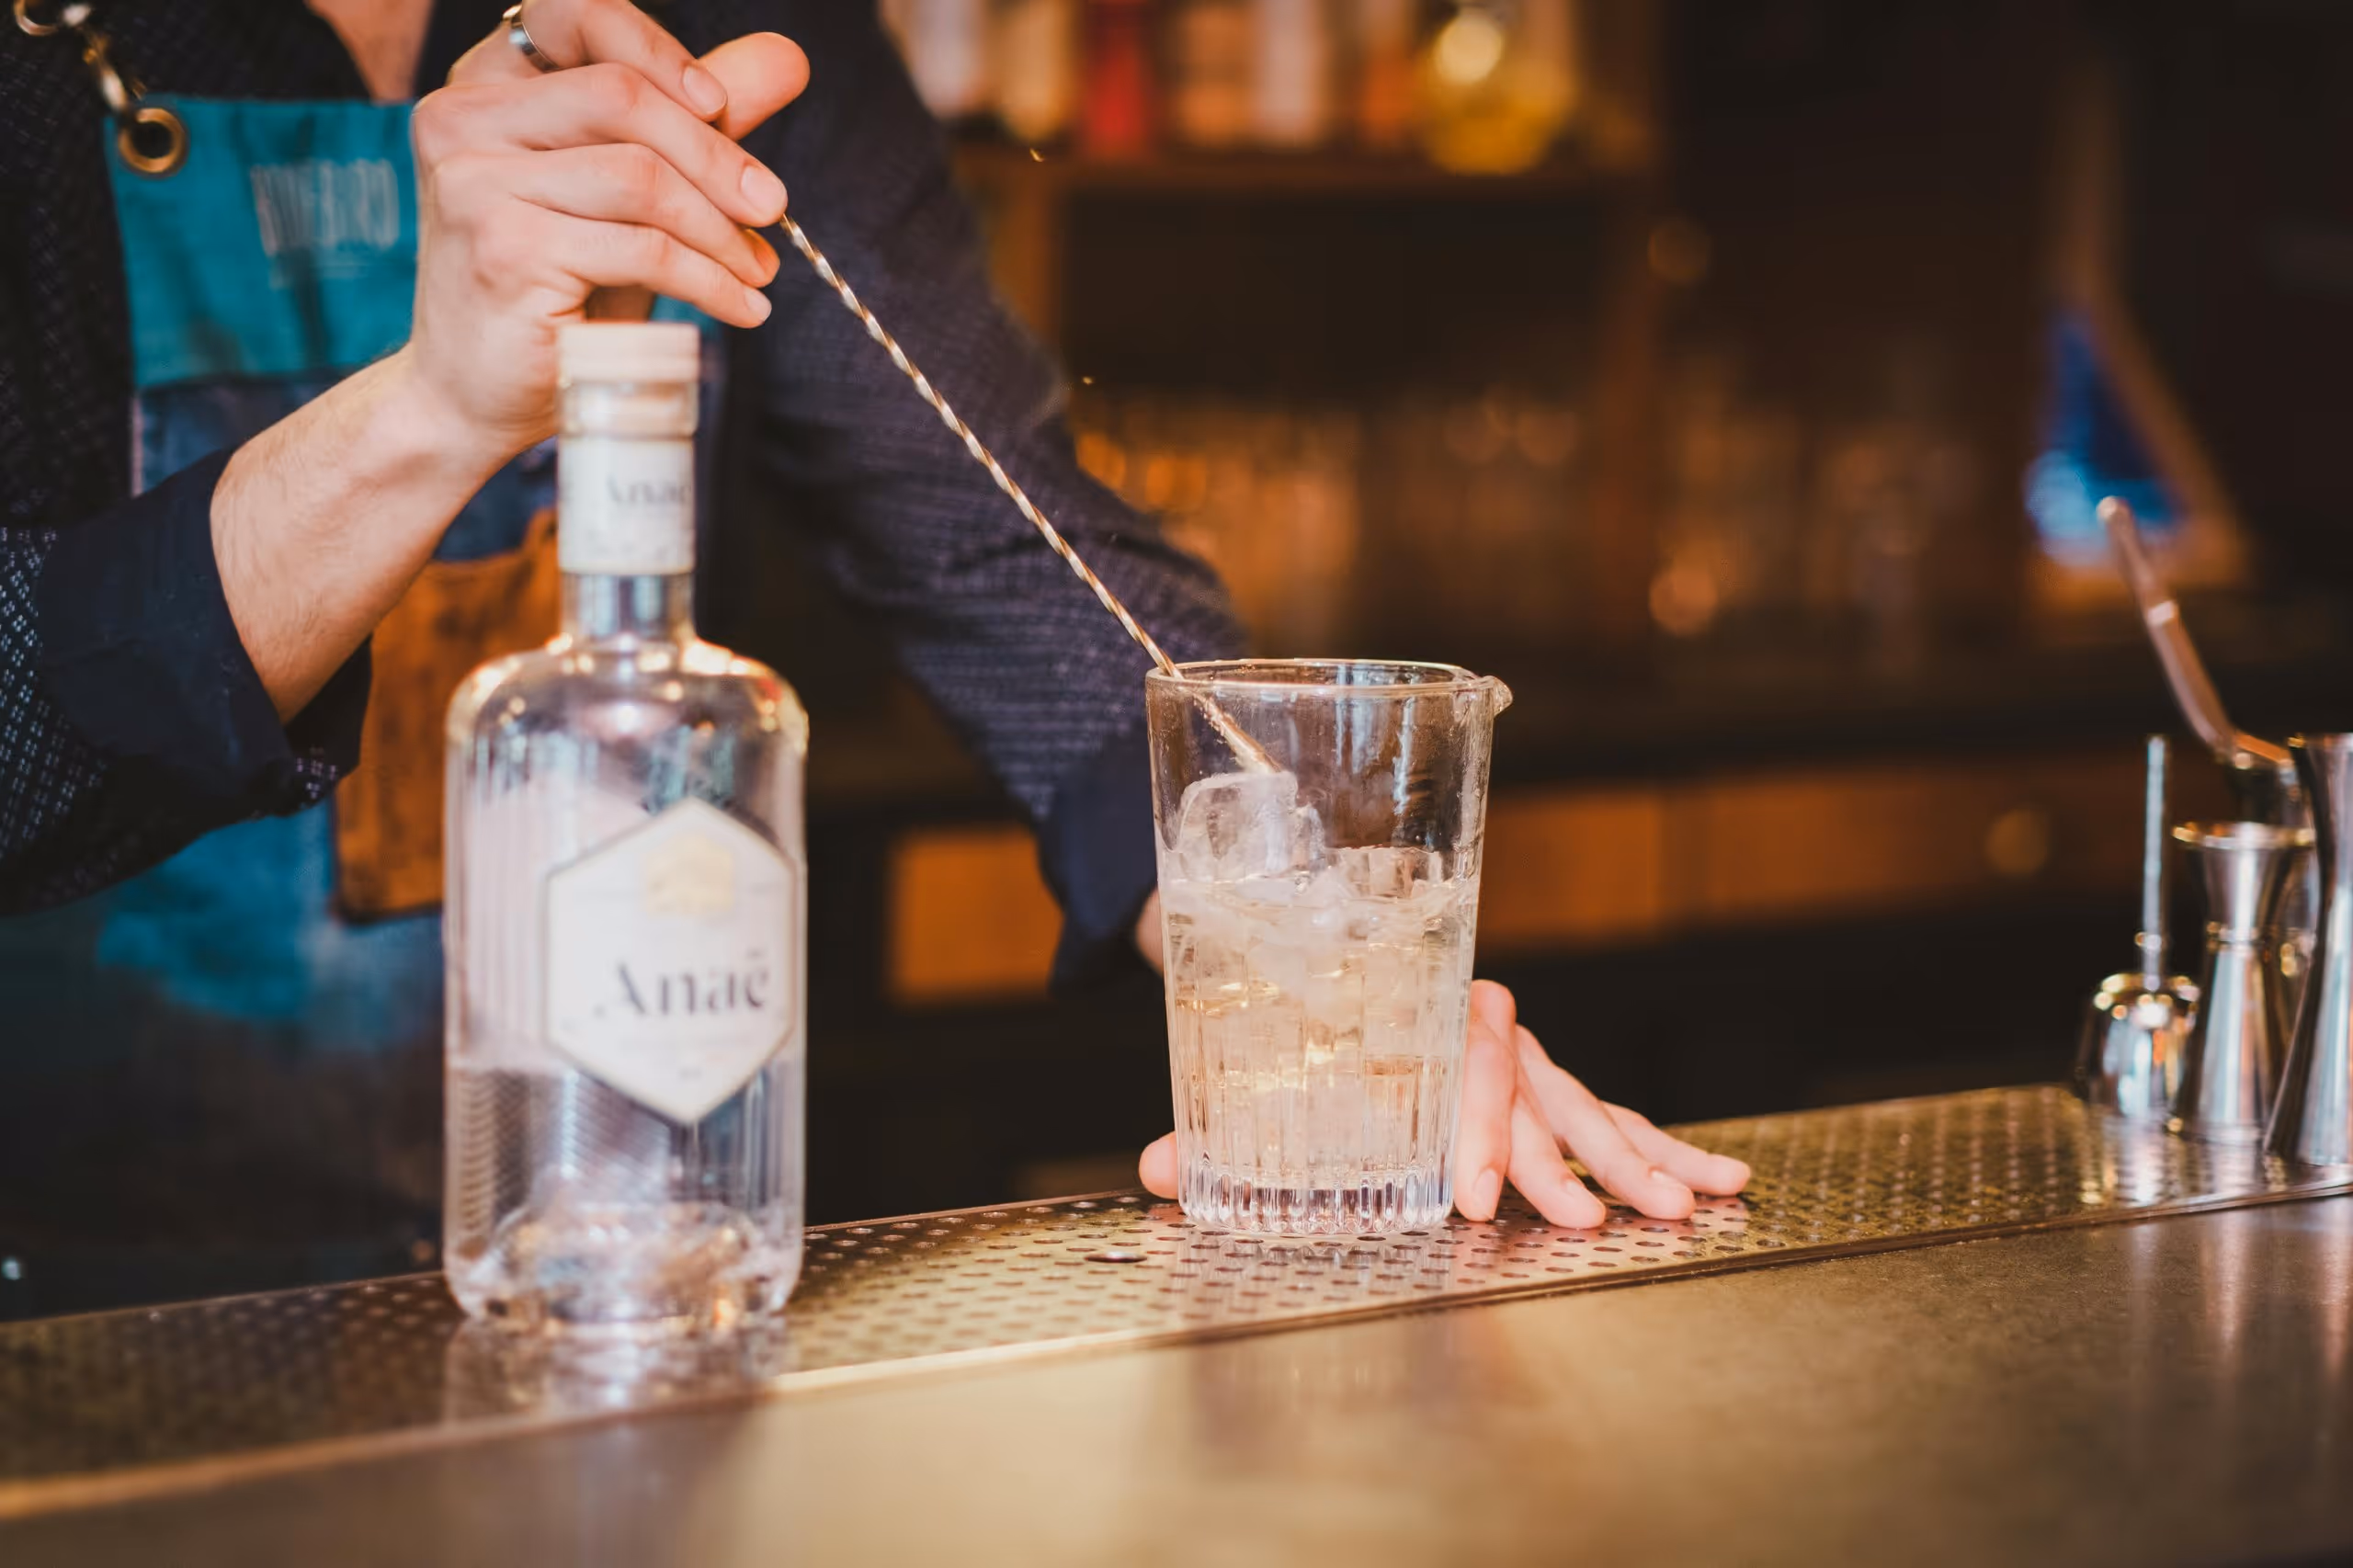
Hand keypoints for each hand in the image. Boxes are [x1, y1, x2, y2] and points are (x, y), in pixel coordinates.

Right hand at [403, 0, 810, 458]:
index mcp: (484, 87)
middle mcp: (463, 120)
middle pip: (622, 96)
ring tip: (757, 271)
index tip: (719, 107)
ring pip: (639, 176)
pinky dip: (710, 279)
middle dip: (715, 156)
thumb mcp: (629, 193)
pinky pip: (642, 247)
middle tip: (771, 209)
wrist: (477, 395)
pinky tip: (742, 307)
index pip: (573, 14)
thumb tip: (787, 57)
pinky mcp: (505, 248)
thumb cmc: (558, 289)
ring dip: (720, 231)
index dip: (657, 49)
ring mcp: (474, 182)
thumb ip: (692, 121)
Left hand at [1136, 978, 1750, 1226]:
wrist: (1321, 958)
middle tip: (1589, 1219)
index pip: (1451, 1067)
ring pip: (1585, 1102)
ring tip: (1690, 1203)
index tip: (1465, 1199)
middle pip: (1529, 1089)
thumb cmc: (1297, 1035)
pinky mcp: (1547, 1085)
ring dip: (1636, 1157)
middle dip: (1561, 1159)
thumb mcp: (1254, 1078)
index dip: (1464, 1133)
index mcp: (1411, 1015)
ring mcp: (1520, 1056)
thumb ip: (1213, 1132)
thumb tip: (1156, 1173)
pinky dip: (1664, 1149)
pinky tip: (1724, 1181)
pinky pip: (1611, 1115)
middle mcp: (1476, 1028)